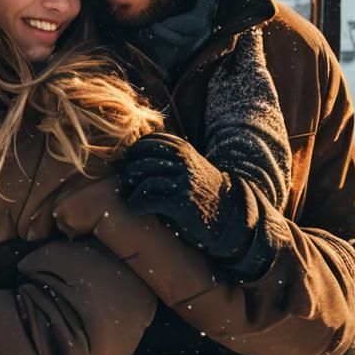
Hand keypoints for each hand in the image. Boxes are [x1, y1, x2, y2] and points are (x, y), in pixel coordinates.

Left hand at [116, 133, 251, 261]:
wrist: (229, 213)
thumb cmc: (202, 190)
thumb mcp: (189, 165)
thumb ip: (168, 157)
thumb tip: (130, 158)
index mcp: (183, 149)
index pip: (148, 142)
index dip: (133, 153)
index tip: (128, 166)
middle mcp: (183, 161)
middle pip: (142, 159)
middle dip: (129, 172)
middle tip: (126, 184)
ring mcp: (182, 181)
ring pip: (143, 178)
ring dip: (130, 190)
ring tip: (129, 198)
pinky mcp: (180, 202)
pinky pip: (148, 199)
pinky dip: (136, 204)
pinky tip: (135, 209)